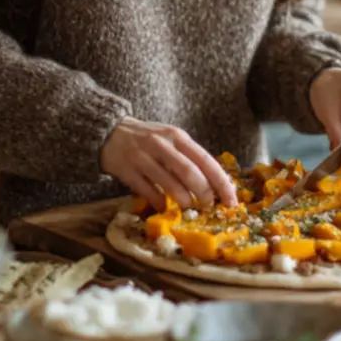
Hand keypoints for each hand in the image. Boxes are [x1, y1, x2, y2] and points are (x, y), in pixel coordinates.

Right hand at [99, 118, 237, 210]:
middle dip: (204, 194)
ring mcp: (143, 158)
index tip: (231, 200)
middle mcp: (162, 145)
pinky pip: (148, 192)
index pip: (206, 160)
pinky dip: (160, 203)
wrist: (109, 132)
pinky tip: (164, 207)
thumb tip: (215, 184)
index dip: (221, 182)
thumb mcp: (170, 139)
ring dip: (183, 201)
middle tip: (208, 207)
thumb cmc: (147, 139)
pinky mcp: (127, 171)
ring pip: (169, 184)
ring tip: (188, 207)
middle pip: (190, 173)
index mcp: (177, 136)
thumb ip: (189, 157)